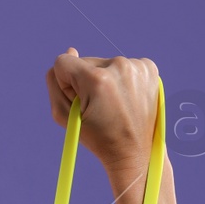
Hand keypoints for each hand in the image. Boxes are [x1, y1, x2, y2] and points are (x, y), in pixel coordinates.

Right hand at [45, 48, 160, 173]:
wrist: (136, 152)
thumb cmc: (98, 137)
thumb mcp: (65, 116)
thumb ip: (55, 84)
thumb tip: (70, 51)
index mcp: (97, 80)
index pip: (63, 63)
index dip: (66, 84)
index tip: (80, 102)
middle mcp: (119, 67)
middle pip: (85, 62)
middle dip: (86, 81)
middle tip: (101, 108)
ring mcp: (137, 66)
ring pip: (104, 64)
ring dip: (104, 80)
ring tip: (115, 105)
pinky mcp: (149, 67)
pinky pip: (123, 66)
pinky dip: (121, 79)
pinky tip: (126, 98)